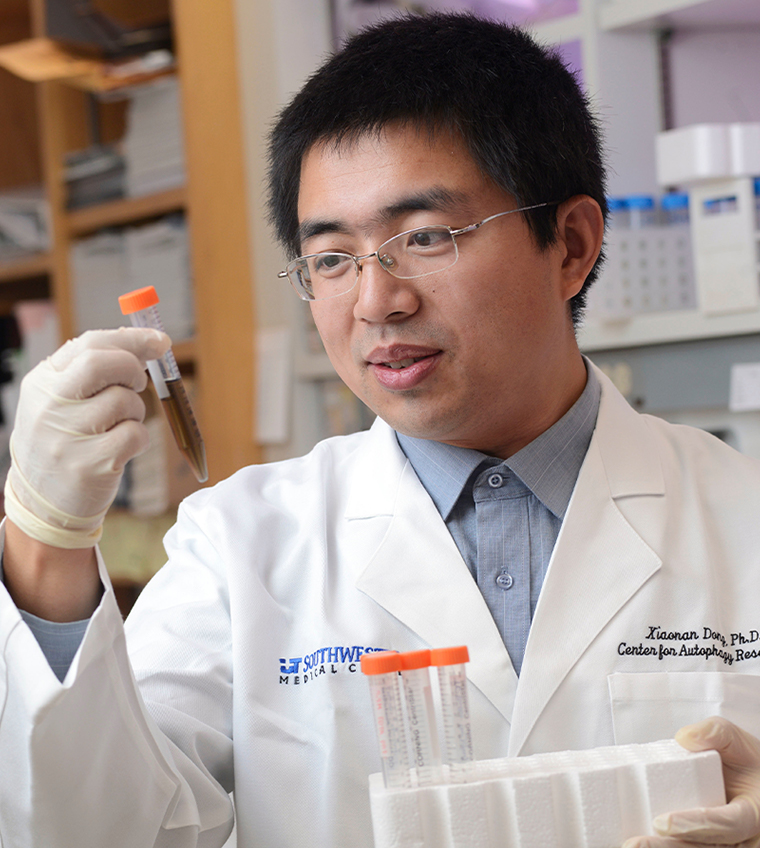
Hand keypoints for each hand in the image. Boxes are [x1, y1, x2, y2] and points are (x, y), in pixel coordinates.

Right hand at [4, 327, 169, 548]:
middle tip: (138, 383)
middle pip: (103, 363)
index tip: (161, 341)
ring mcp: (67, 436)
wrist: (42, 503)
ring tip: (118, 425)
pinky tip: (120, 449)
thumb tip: (148, 342)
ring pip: (125, 401)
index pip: (89, 345)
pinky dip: (138, 439)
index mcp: (42, 383)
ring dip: (136, 411)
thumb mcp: (61, 402)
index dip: (132, 339)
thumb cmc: (64, 442)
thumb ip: (93, 371)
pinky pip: (135, 435)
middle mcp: (49, 406)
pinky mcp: (89, 465)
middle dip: (133, 369)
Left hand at [623, 716, 759, 847]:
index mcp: (753, 814)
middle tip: (636, 843)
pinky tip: (641, 847)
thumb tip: (684, 738)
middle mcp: (744, 838)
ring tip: (633, 846)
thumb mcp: (736, 740)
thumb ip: (715, 733)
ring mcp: (730, 847)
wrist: (753, 781)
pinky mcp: (713, 846)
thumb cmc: (744, 763)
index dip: (695, 825)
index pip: (727, 825)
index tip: (662, 822)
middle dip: (670, 847)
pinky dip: (666, 847)